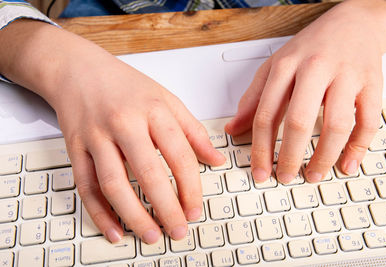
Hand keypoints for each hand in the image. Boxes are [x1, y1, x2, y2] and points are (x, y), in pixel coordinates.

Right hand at [0, 21, 224, 243]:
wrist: (78, 71)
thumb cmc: (125, 86)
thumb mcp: (166, 100)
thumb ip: (193, 131)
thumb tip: (216, 159)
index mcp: (153, 110)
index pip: (179, 155)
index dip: (191, 188)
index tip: (196, 209)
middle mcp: (124, 123)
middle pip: (148, 173)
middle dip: (167, 208)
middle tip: (179, 231)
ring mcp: (97, 136)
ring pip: (114, 184)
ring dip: (134, 216)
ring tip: (152, 236)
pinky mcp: (75, 148)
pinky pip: (86, 186)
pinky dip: (99, 213)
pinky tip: (115, 231)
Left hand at [225, 0, 385, 183]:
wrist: (354, 23)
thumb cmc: (311, 48)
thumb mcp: (274, 66)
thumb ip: (253, 98)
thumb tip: (233, 129)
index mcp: (286, 66)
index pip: (266, 114)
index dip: (260, 148)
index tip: (260, 171)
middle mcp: (315, 69)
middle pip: (298, 121)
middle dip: (289, 157)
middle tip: (285, 177)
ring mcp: (346, 76)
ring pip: (336, 125)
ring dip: (323, 157)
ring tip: (313, 175)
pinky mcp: (371, 84)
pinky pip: (367, 122)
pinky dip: (358, 148)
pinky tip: (347, 164)